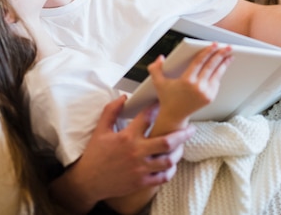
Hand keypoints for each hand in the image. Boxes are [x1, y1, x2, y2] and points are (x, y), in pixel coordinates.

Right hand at [49, 96, 193, 210]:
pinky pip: (162, 177)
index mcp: (127, 137)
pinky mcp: (142, 182)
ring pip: (168, 160)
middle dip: (182, 134)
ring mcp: (140, 169)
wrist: (89, 181)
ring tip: (181, 146)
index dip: (157, 107)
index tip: (163, 103)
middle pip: (166, 141)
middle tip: (191, 128)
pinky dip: (170, 170)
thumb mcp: (101, 130)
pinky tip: (171, 164)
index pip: (147, 117)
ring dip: (178, 152)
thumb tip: (123, 97)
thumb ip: (111, 111)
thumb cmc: (95, 154)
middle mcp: (136, 152)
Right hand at [148, 44, 232, 125]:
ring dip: (224, 63)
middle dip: (221, 55)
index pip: (200, 62)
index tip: (214, 44)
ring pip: (217, 74)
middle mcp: (198, 87)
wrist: (174, 115)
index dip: (208, 52)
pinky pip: (216, 82)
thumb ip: (155, 69)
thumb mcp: (158, 83)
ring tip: (229, 55)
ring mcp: (205, 93)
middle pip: (212, 66)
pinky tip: (222, 66)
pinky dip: (219, 73)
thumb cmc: (167, 98)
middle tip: (227, 47)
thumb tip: (160, 58)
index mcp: (187, 81)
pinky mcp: (210, 98)